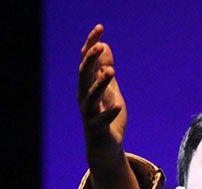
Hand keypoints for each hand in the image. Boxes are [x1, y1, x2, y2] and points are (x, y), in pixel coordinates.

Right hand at [78, 24, 126, 162]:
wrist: (105, 148)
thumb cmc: (107, 117)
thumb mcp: (109, 90)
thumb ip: (105, 70)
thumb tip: (105, 46)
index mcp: (87, 86)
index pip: (87, 60)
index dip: (91, 44)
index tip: (100, 28)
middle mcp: (84, 97)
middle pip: (84, 75)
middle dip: (91, 60)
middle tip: (100, 47)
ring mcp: (89, 114)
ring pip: (90, 96)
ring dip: (100, 83)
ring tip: (111, 71)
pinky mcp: (97, 129)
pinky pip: (101, 120)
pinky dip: (108, 112)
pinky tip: (117, 105)